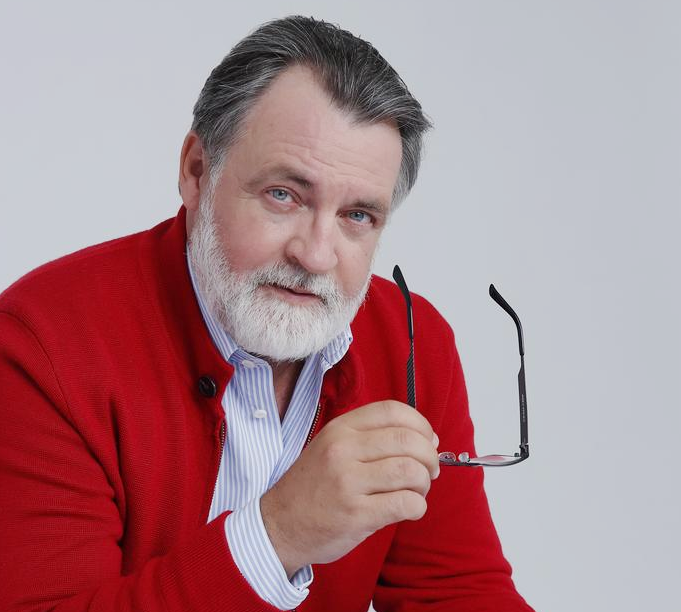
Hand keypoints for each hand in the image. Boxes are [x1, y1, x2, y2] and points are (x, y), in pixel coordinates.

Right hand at [260, 400, 439, 576]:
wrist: (278, 525)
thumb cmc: (313, 487)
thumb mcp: (331, 447)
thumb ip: (371, 438)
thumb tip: (427, 439)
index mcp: (340, 429)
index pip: (392, 411)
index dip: (420, 424)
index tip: (428, 440)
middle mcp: (343, 450)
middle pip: (407, 440)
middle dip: (429, 456)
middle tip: (429, 471)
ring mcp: (348, 482)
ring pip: (411, 471)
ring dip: (424, 483)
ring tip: (416, 491)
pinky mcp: (355, 514)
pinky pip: (406, 503)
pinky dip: (418, 506)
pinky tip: (410, 509)